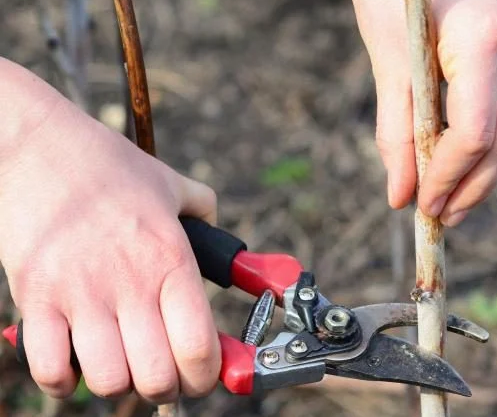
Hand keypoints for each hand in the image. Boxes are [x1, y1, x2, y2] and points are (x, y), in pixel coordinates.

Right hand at [0, 59, 219, 402]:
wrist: (40, 146)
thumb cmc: (108, 166)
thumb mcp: (170, 184)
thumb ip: (204, 211)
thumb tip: (223, 237)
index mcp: (170, 259)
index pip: (199, 347)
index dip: (206, 376)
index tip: (202, 375)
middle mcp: (130, 283)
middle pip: (157, 378)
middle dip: (165, 387)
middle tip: (161, 373)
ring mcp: (80, 294)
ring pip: (109, 382)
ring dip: (118, 384)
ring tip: (119, 362)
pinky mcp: (35, 297)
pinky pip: (51, 369)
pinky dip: (64, 380)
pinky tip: (73, 360)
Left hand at [352, 0, 496, 225]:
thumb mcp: (388, 62)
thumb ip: (396, 131)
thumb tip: (401, 194)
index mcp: (483, 39)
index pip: (474, 133)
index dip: (447, 178)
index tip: (422, 206)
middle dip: (473, 187)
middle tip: (442, 217)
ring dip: (484, 174)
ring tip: (451, 203)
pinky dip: (487, 145)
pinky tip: (463, 167)